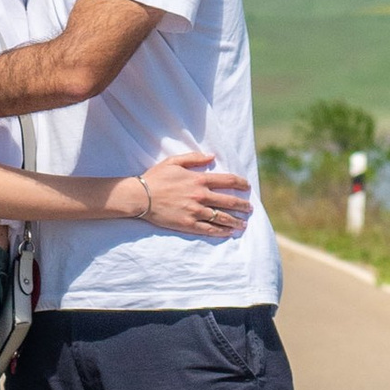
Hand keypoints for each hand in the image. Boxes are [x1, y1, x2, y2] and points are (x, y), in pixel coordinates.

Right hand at [120, 152, 251, 238]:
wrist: (140, 196)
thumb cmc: (155, 177)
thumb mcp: (174, 161)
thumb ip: (194, 158)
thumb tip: (212, 156)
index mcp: (199, 179)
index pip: (228, 181)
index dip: (241, 183)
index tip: (248, 187)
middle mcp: (201, 196)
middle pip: (229, 201)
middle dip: (243, 205)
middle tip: (250, 208)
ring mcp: (195, 211)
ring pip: (222, 217)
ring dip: (236, 221)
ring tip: (244, 224)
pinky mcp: (188, 224)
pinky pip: (209, 229)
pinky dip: (221, 231)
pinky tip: (229, 233)